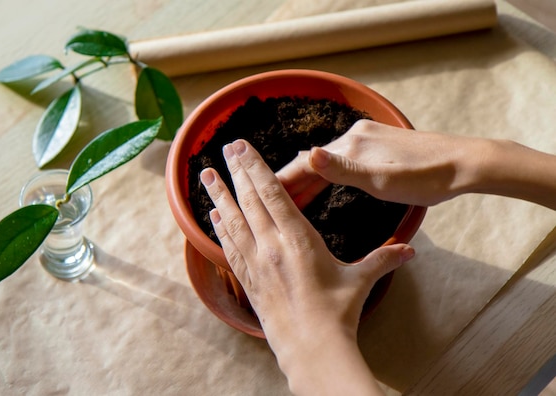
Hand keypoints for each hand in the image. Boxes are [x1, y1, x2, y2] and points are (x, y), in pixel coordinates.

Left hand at [200, 139, 414, 394]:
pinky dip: (220, 229)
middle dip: (236, 171)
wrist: (311, 350)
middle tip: (225, 147)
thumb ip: (383, 259)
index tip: (242, 147)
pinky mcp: (248, 281)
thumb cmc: (337, 314)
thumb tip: (410, 250)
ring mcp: (256, 264)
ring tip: (206, 175)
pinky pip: (229, 248)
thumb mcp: (361, 281)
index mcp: (298, 239)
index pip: (273, 193)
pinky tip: (213, 217)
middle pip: (250, 200)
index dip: (255, 167)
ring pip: (233, 221)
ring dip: (219, 196)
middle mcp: (271, 247)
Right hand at [277, 119, 482, 207]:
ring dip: (306, 180)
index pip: (304, 164)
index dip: (279, 181)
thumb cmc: (426, 178)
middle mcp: (353, 136)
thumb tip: (308, 156)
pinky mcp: (377, 144)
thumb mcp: (382, 181)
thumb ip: (342, 170)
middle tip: (262, 201)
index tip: (254, 192)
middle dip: (289, 183)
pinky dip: (325, 175)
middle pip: (311, 162)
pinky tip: (322, 183)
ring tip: (287, 199)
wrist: (464, 163)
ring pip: (325, 161)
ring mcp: (365, 139)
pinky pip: (340, 159)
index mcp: (350, 146)